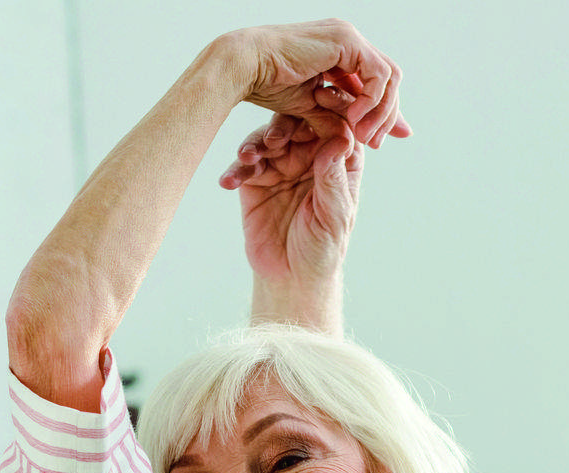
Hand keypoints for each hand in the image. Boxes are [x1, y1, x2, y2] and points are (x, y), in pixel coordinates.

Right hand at [218, 19, 410, 147]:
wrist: (245, 67)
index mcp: (341, 51)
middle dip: (388, 115)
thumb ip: (338, 118)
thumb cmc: (267, 85)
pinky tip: (354, 119)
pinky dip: (372, 100)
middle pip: (388, 78)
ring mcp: (349, 37)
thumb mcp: (312, 108)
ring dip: (381, 111)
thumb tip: (359, 139)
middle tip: (376, 144)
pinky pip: (379, 73)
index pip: (377, 81)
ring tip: (364, 136)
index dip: (386, 111)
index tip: (385, 140)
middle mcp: (349, 40)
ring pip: (389, 76)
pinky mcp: (347, 40)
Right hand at [221, 113, 361, 290]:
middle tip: (275, 139)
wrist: (290, 277)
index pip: (338, 125)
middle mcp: (311, 155)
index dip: (330, 110)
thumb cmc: (323, 248)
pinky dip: (235, 169)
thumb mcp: (334, 216)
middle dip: (285, 126)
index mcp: (339, 160)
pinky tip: (228, 181)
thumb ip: (333, 179)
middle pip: (299, 123)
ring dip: (255, 144)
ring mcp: (281, 164)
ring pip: (267, 138)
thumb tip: (338, 139)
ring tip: (248, 157)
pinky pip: (243, 165)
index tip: (319, 99)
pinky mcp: (255, 178)